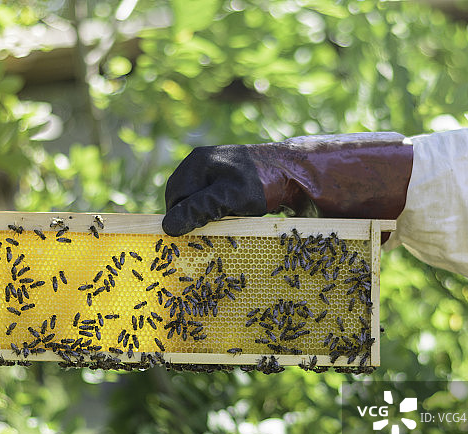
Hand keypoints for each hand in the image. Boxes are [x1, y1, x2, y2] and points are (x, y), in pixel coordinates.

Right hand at [162, 132, 412, 235]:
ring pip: (199, 200)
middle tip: (210, 234)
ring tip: (226, 224)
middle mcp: (203, 161)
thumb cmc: (264, 184)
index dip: (180, 221)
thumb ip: (198, 210)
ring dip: (208, 217)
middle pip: (184, 199)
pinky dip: (220, 211)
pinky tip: (235, 217)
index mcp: (196, 163)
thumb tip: (167, 227)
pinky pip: (214, 198)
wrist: (299, 173)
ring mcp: (216, 167)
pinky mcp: (230, 176)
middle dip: (194, 218)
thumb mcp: (228, 199)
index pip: (174, 199)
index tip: (194, 238)